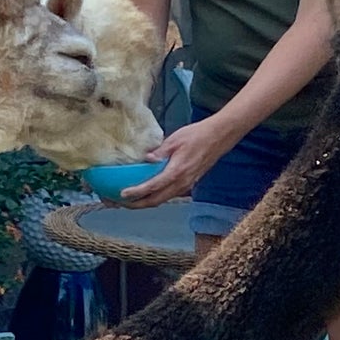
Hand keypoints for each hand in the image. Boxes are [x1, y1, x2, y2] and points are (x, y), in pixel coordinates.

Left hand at [119, 114, 235, 205]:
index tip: (123, 194)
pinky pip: (168, 195)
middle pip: (155, 200)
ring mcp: (186, 185)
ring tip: (129, 201)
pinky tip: (146, 193)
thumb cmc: (198, 135)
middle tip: (119, 203)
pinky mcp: (188, 183)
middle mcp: (182, 183)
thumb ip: (160, 151)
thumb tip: (146, 158)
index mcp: (177, 171)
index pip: (153, 187)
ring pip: (162, 200)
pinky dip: (155, 197)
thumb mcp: (176, 139)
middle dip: (136, 204)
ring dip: (145, 203)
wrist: (219, 137)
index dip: (137, 192)